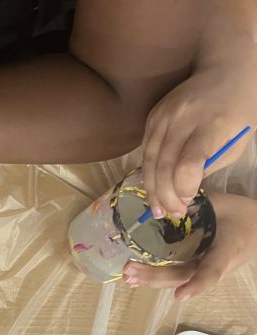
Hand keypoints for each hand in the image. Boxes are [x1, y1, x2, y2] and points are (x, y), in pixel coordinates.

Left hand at [122, 193, 256, 298]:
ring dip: (151, 279)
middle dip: (156, 276)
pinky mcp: (197, 268)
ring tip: (127, 276)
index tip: (180, 296)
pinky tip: (135, 278)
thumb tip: (170, 199)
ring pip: (177, 278)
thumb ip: (200, 203)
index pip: (212, 271)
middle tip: (130, 272)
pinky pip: (176, 275)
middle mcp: (215, 266)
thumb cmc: (243, 216)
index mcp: (227, 251)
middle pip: (184, 276)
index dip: (197, 284)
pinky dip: (155, 276)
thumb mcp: (225, 204)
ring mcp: (205, 269)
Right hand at [142, 52, 256, 218]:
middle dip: (165, 195)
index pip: (188, 163)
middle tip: (169, 215)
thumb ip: (211, 165)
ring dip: (152, 188)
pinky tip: (154, 186)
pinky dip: (149, 170)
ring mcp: (163, 116)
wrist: (227, 66)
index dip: (183, 188)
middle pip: (164, 166)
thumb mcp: (238, 140)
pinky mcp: (153, 116)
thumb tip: (185, 190)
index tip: (187, 201)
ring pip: (149, 160)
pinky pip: (146, 149)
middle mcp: (182, 119)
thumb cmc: (241, 106)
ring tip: (157, 208)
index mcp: (211, 125)